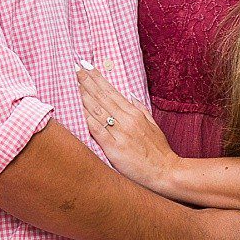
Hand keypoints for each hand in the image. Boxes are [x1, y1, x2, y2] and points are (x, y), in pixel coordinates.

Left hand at [76, 62, 177, 192]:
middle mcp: (127, 120)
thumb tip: (131, 95)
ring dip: (84, 96)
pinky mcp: (115, 148)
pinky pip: (98, 131)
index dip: (98, 78)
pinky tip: (78, 110)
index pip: (112, 91)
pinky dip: (87, 120)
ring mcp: (120, 133)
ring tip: (73, 84)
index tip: (86, 67)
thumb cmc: (159, 151)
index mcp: (135, 113)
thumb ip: (141, 109)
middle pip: (103, 97)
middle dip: (87, 81)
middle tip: (75, 68)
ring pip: (98, 110)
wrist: (166, 172)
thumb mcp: (153, 125)